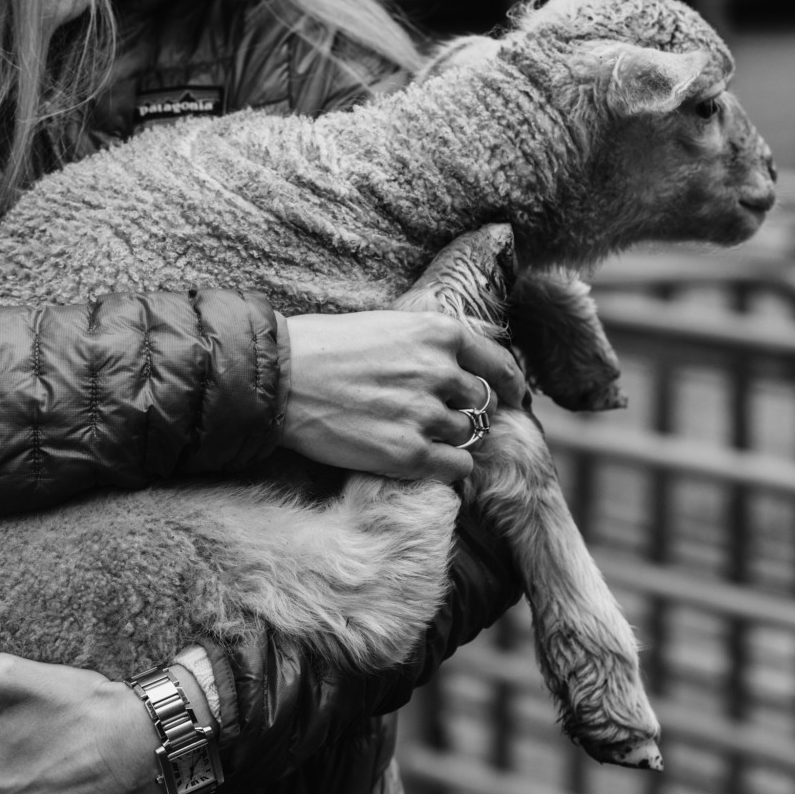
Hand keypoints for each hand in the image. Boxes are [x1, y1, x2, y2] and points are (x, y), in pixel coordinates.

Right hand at [281, 311, 525, 482]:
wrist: (281, 380)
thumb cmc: (323, 348)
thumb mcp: (387, 326)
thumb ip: (428, 346)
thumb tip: (459, 370)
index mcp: (439, 333)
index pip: (498, 363)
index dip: (509, 384)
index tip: (512, 397)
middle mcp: (441, 372)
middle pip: (484, 403)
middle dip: (470, 412)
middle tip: (445, 419)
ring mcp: (427, 415)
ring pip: (470, 435)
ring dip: (453, 439)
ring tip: (419, 436)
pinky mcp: (410, 454)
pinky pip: (458, 468)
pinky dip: (449, 467)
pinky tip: (425, 461)